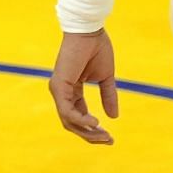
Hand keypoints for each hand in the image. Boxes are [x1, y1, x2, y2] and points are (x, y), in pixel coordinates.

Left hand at [49, 29, 120, 143]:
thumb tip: (113, 118)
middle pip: (72, 123)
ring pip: (69, 121)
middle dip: (91, 136)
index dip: (94, 130)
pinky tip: (95, 123)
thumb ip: (108, 96)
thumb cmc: (96, 49)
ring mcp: (58, 89)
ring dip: (87, 132)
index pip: (79, 116)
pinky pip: (67, 110)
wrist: (89, 31)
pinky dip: (81, 120)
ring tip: (104, 135)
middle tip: (109, 140)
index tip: (111, 137)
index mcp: (72, 90)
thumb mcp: (105, 78)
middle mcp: (62, 92)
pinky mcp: (59, 85)